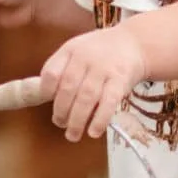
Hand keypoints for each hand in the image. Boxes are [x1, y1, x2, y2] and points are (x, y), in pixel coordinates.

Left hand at [40, 26, 147, 140]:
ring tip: (72, 135)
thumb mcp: (78, 51)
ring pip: (86, 98)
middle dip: (61, 112)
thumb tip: (43, 97)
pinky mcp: (121, 79)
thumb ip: (62, 70)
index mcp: (70, 50)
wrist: (134, 43)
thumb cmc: (100, 52)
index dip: (46, 91)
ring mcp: (104, 68)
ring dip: (77, 121)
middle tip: (60, 124)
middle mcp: (86, 57)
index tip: (47, 102)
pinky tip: (94, 132)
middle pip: (68, 89)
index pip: (51, 72)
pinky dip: (100, 120)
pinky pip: (109, 102)